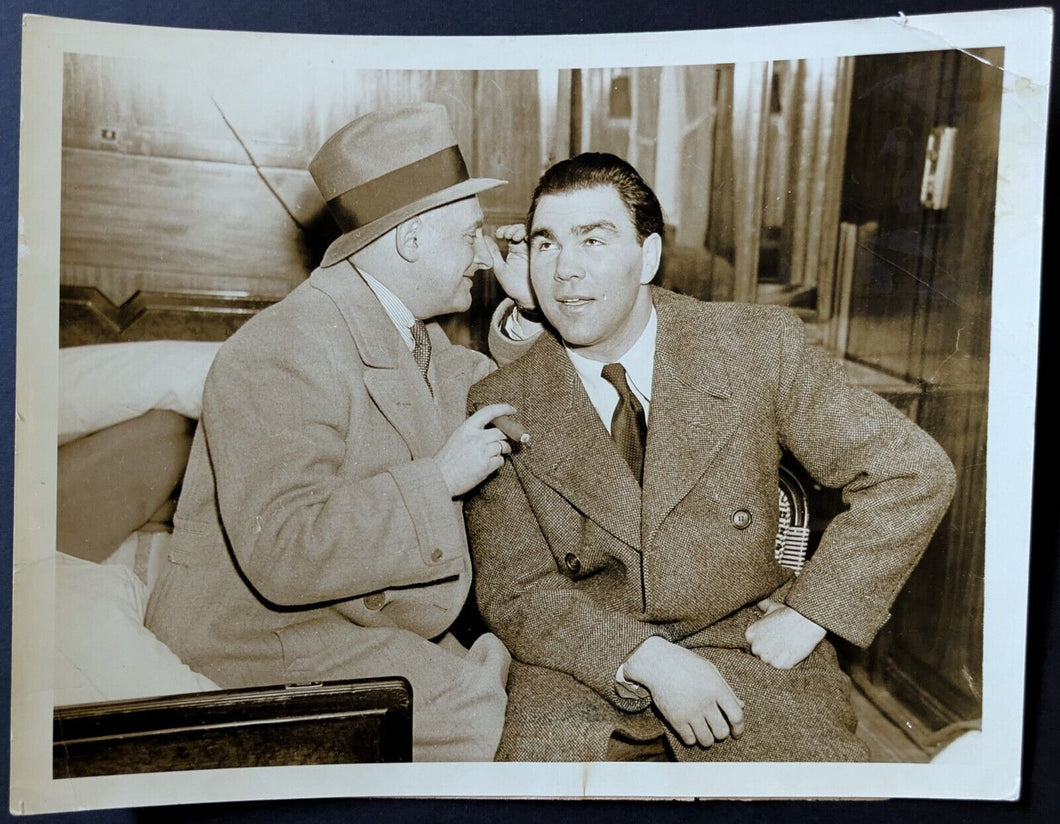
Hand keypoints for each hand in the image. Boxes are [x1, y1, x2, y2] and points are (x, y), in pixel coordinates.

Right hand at [435, 403, 516, 496]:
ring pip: (503, 446)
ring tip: (497, 453)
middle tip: (507, 440)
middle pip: (501, 432)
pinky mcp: (486, 466)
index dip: (503, 409)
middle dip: (507, 436)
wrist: (440, 478)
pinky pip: (500, 460)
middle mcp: (476, 437)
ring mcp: (483, 451)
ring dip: (504, 450)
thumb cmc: (446, 460)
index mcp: (467, 428)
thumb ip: (473, 432)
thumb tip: (491, 430)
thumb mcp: (457, 438)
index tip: (512, 410)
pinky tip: (490, 465)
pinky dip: (498, 462)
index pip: (489, 412)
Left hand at [483, 224, 533, 309]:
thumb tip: (484, 238)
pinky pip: (538, 241)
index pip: (509, 233)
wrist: (526, 298)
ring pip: (528, 233)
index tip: (499, 235)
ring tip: (515, 236)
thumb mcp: (500, 268)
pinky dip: (531, 236)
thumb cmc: (513, 286)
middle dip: (513, 229)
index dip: (504, 230)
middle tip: (507, 235)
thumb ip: (494, 253)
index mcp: (514, 249)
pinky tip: (524, 238)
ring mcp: (533, 250)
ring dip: (520, 231)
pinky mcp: (540, 253)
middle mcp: (524, 247)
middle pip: (519, 230)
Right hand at [622, 637, 743, 747]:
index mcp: (717, 688)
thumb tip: (741, 706)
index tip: (736, 733)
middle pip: (722, 732)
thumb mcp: (710, 670)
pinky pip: (689, 740)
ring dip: (707, 739)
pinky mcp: (675, 719)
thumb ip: (726, 689)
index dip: (739, 728)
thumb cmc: (686, 664)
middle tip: (716, 729)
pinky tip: (690, 730)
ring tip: (703, 731)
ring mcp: (690, 712)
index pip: (736, 716)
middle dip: (721, 734)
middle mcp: (705, 702)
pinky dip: (691, 738)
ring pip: (706, 740)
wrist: (658, 663)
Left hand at [745, 599, 825, 668]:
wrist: (804, 621)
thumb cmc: (788, 613)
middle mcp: (755, 647)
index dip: (765, 641)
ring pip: (770, 662)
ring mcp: (766, 658)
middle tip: (782, 642)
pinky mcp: (779, 665)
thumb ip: (763, 606)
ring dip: (778, 657)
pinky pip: (782, 667)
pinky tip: (793, 651)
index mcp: (750, 635)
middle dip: (770, 650)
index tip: (775, 637)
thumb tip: (759, 603)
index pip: (754, 644)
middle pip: (760, 654)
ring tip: (788, 646)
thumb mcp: (773, 607)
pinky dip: (788, 662)